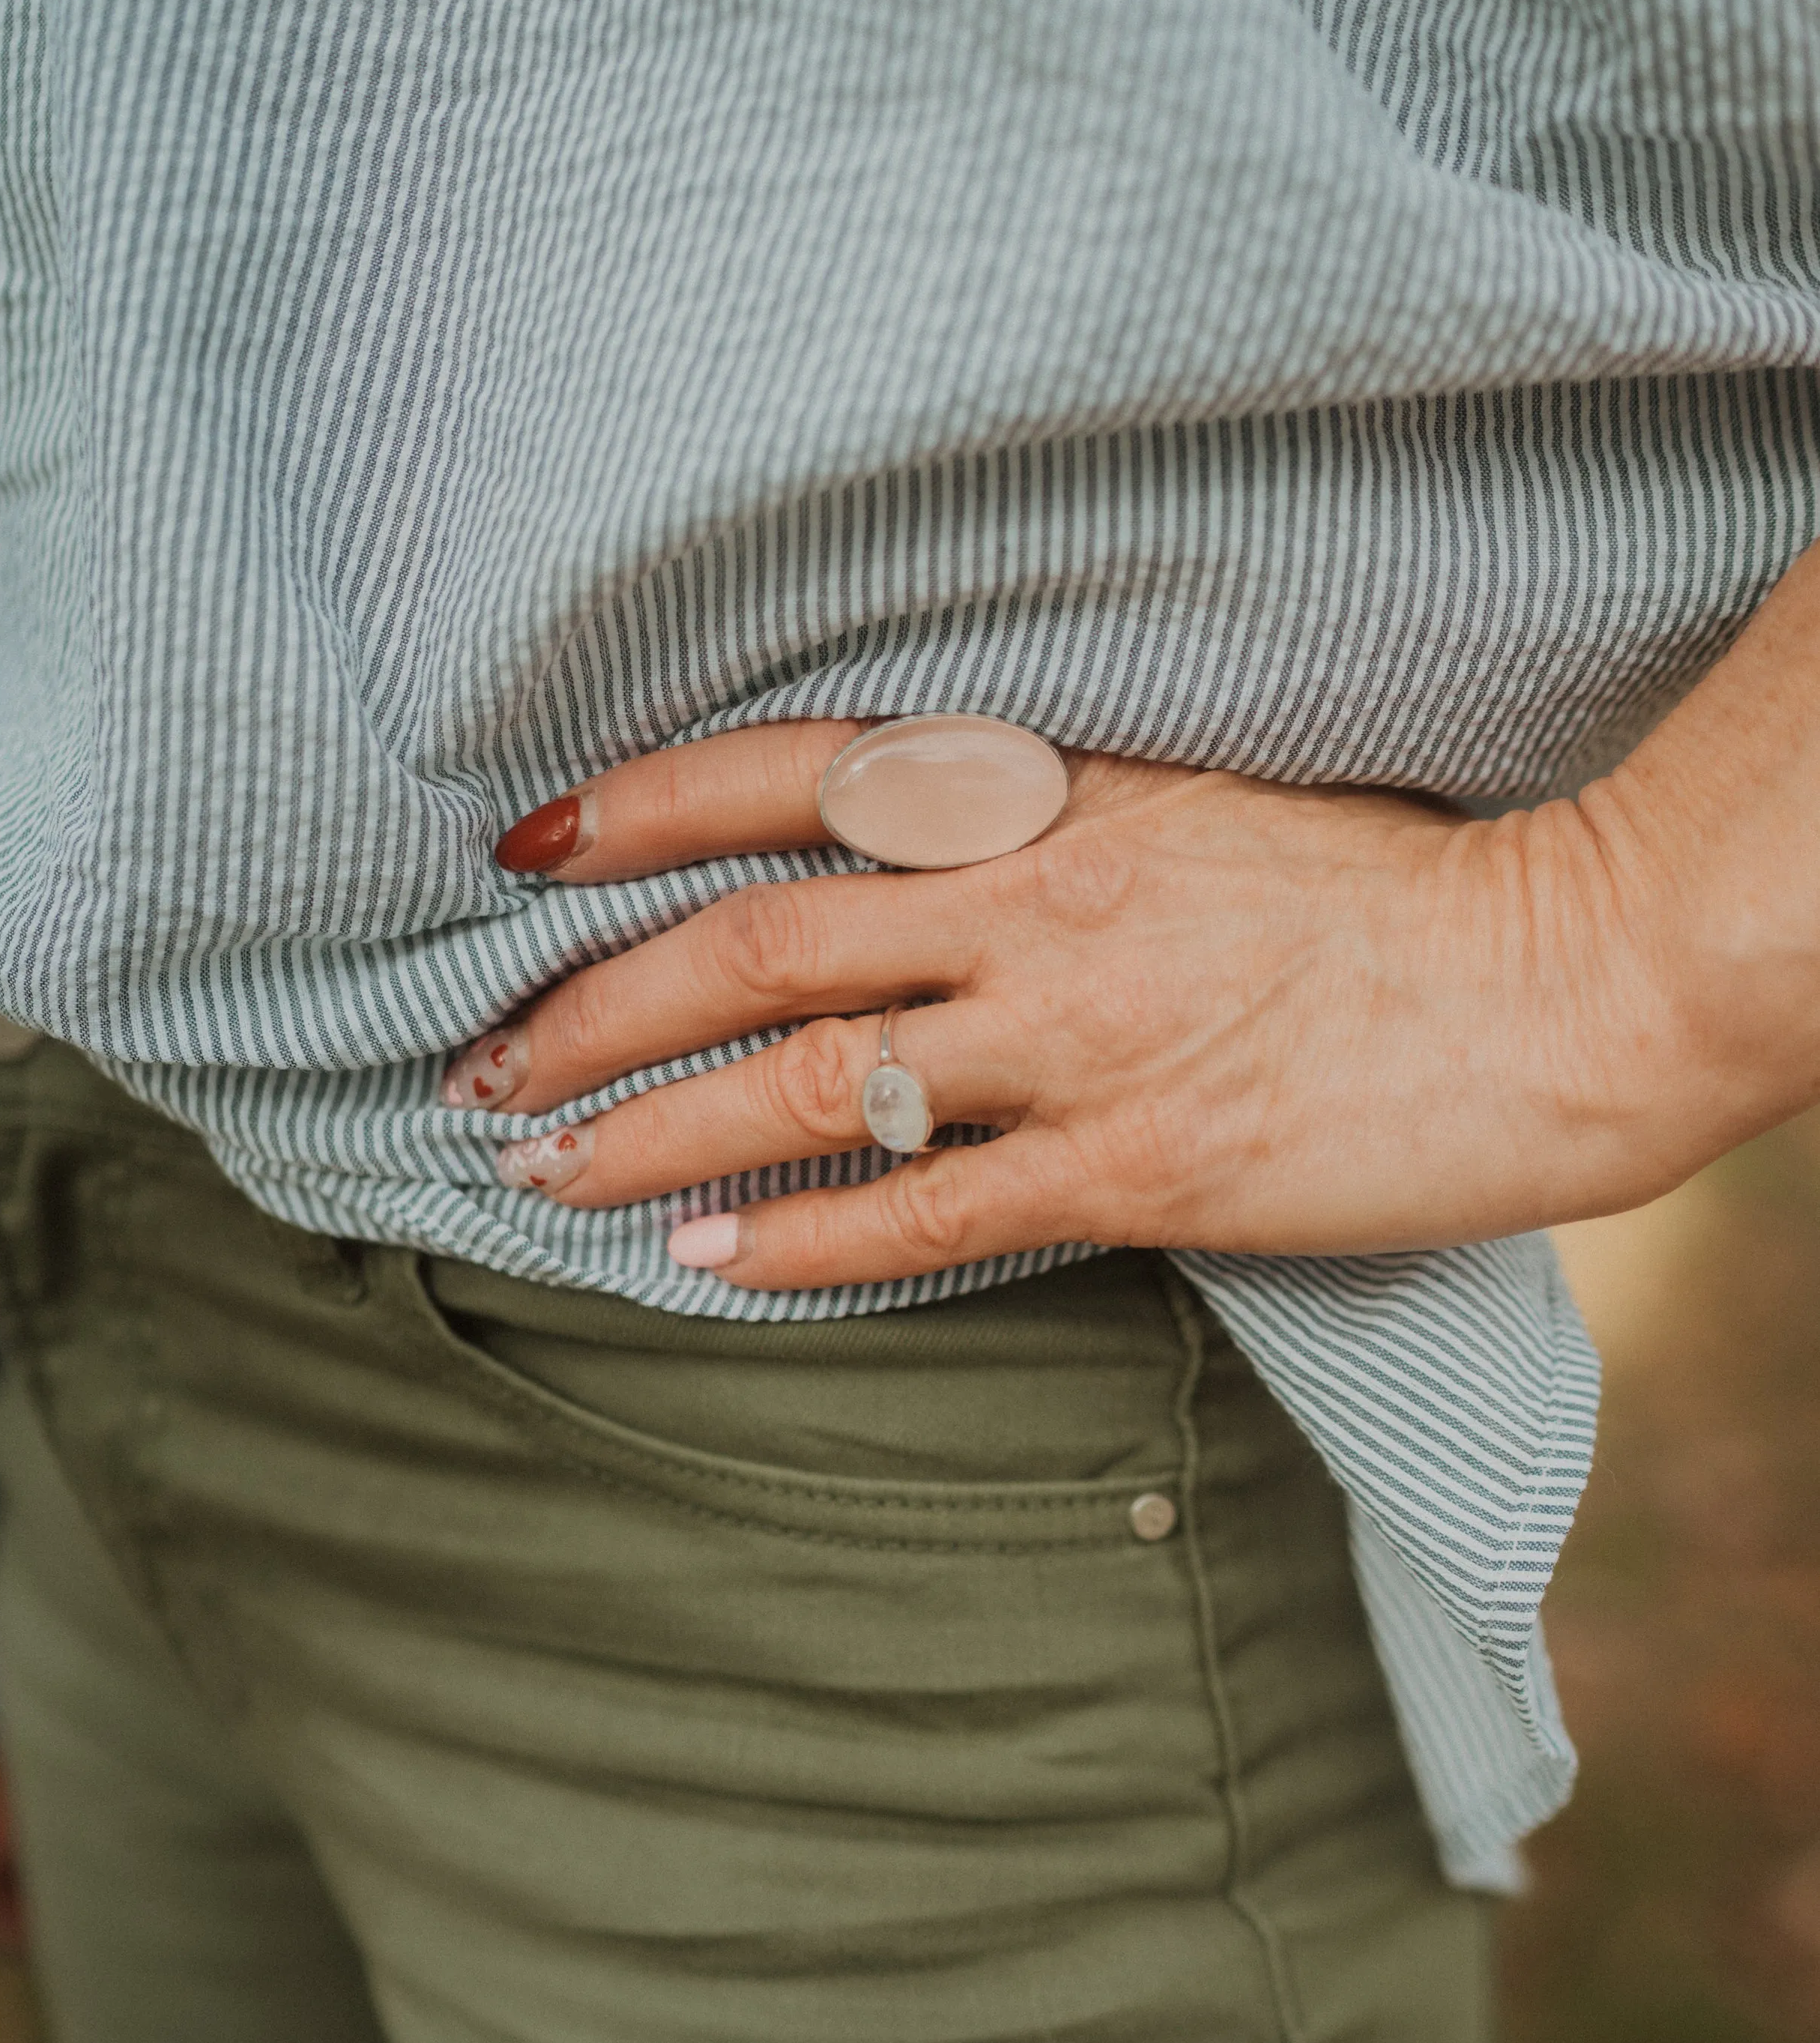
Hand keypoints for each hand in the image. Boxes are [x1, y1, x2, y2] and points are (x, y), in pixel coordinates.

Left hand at [444, 718, 1722, 1293]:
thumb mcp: (1198, 800)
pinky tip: (709, 1264)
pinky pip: (927, 1215)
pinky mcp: (1141, 1167)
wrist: (1568, 977)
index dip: (634, 812)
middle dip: (586, 1012)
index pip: (791, 779)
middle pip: (749, 948)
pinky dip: (804, 1244)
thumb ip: (1043, 828)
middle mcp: (1037, 900)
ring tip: (538, 1175)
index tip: (519, 857)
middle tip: (475, 1070)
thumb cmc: (1392, 885)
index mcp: (1052, 791)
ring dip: (645, 1135)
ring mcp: (1082, 1036)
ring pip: (801, 1086)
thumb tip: (897, 875)